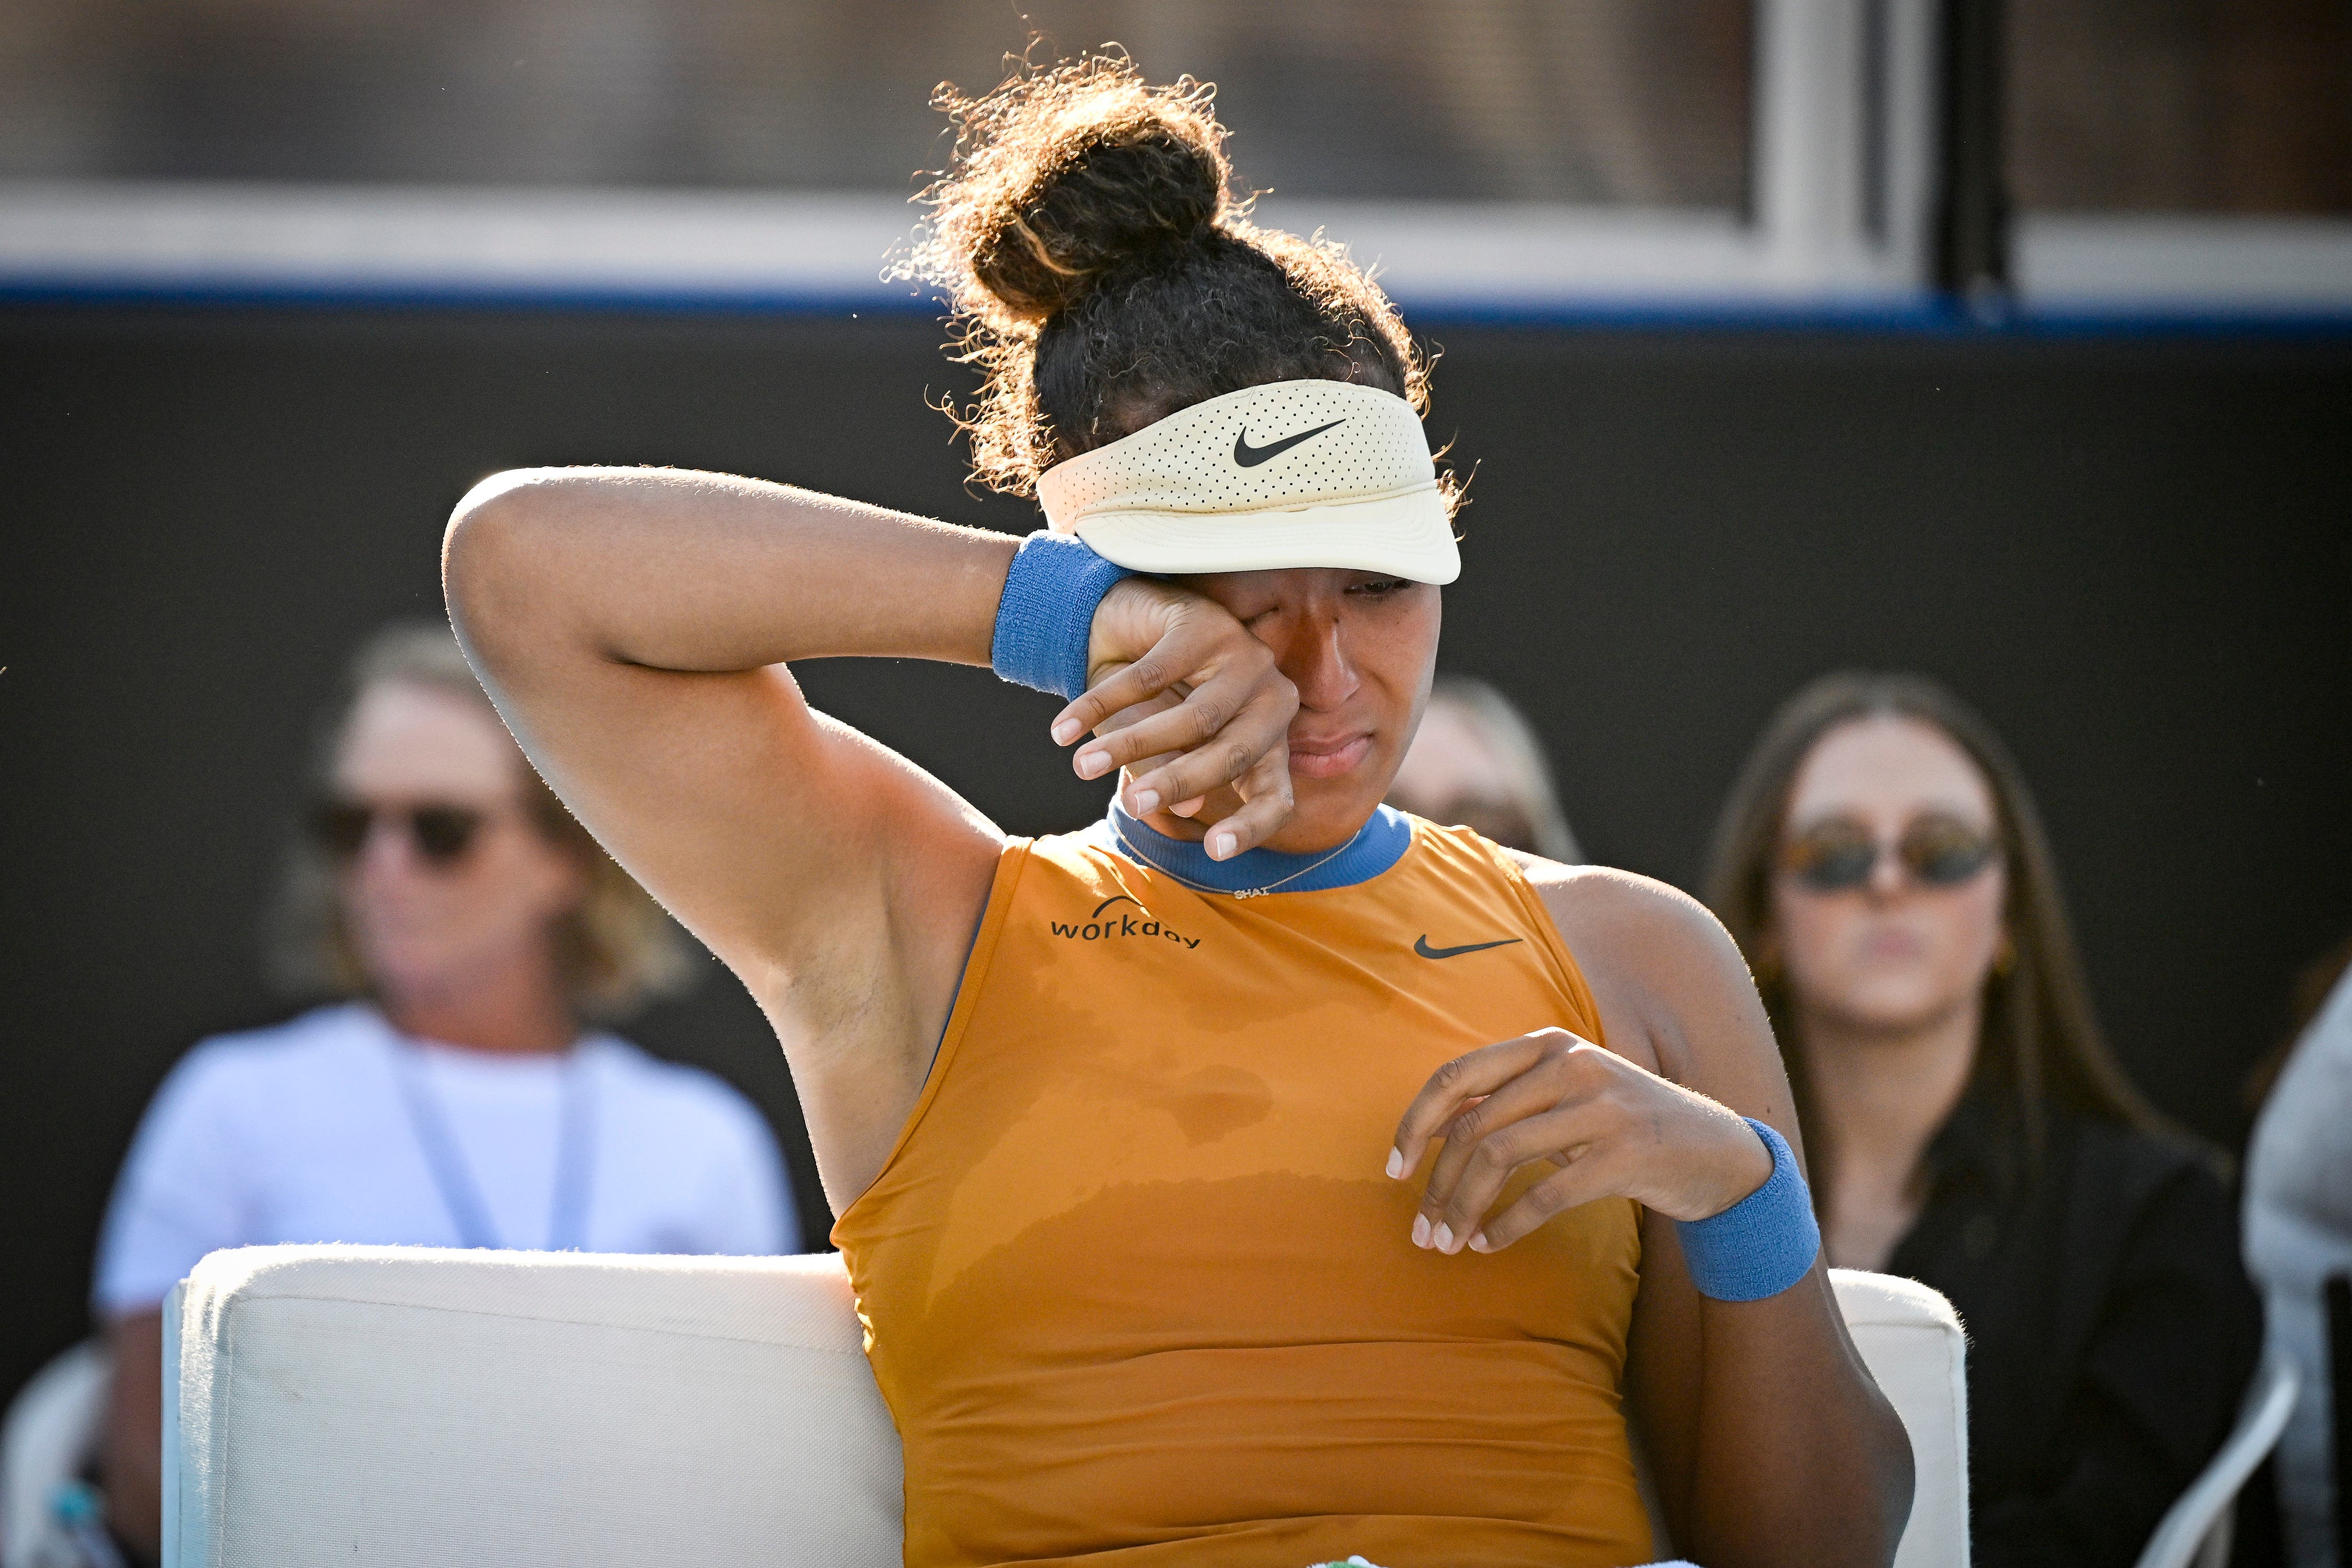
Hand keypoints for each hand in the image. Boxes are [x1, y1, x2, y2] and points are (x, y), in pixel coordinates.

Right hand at [1050, 578, 1299, 858]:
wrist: (1118, 627)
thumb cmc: (1145, 700)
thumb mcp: (1156, 748)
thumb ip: (1170, 774)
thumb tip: (1185, 812)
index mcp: (1268, 743)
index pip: (1274, 796)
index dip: (1250, 827)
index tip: (1213, 851)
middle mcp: (1271, 700)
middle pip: (1234, 756)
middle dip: (1178, 783)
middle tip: (1132, 807)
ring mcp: (1245, 656)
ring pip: (1196, 718)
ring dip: (1132, 745)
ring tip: (1082, 766)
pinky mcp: (1207, 623)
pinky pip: (1153, 675)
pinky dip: (1102, 703)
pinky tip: (1065, 729)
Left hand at [1388, 1028, 1774, 1254]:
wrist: (1717, 1152)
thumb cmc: (1625, 1126)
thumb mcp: (1568, 1096)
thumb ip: (1508, 1101)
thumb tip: (1434, 1128)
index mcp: (1548, 1045)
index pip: (1457, 1076)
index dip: (1415, 1123)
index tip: (1393, 1168)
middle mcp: (1571, 1065)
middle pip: (1473, 1127)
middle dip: (1436, 1184)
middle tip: (1420, 1230)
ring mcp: (1600, 1108)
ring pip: (1500, 1159)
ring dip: (1464, 1210)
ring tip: (1447, 1244)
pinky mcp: (1623, 1155)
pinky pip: (1544, 1194)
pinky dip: (1507, 1225)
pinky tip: (1490, 1245)